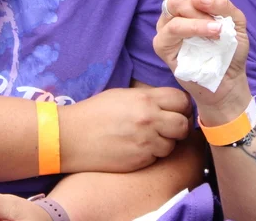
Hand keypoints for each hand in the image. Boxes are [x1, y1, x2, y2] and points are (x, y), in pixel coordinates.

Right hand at [58, 85, 192, 173]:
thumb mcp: (123, 95)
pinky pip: (158, 157)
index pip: (181, 100)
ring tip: (150, 138)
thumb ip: (148, 98)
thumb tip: (168, 103)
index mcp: (146, 99)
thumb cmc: (94, 113)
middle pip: (183, 125)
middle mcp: (150, 120)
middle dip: (179, 126)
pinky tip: (139, 148)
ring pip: (173, 144)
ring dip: (166, 142)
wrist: (71, 137)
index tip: (177, 110)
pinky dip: (153, 154)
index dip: (182, 106)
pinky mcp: (140, 160)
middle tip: (168, 127)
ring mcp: (146, 142)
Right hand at [127, 0, 251, 123]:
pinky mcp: (162, 42)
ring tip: (216, 29)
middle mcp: (179, 3)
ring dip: (201, 13)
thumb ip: (221, 3)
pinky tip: (210, 34)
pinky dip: (196, 27)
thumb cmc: (230, 50)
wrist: (226, 83)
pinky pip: (177, 25)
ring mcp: (168, 21)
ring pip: (178, 1)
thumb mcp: (236, 21)